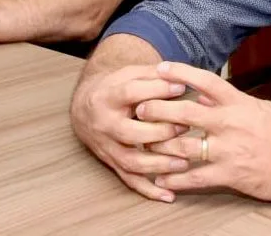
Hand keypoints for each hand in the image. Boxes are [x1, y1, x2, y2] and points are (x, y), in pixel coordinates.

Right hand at [70, 65, 191, 201]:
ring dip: (158, 165)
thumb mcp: (128, 74)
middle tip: (185, 127)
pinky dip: (149, 190)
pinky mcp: (111, 163)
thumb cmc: (115, 88)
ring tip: (183, 163)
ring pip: (131, 161)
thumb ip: (152, 75)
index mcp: (107, 97)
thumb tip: (181, 78)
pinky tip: (169, 195)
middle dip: (160, 131)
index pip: (131, 93)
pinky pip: (129, 180)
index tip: (181, 88)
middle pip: (130, 132)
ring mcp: (107, 147)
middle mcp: (104, 124)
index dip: (156, 90)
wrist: (86, 107)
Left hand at [139, 62, 270, 201]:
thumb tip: (200, 94)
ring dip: (159, 146)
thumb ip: (226, 102)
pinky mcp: (230, 175)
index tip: (160, 68)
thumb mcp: (256, 108)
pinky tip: (160, 180)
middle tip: (138, 108)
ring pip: (184, 147)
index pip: (206, 81)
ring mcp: (229, 150)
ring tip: (141, 144)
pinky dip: (175, 180)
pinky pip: (195, 178)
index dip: (181, 73)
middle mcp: (231, 124)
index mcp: (238, 103)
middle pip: (185, 113)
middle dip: (158, 110)